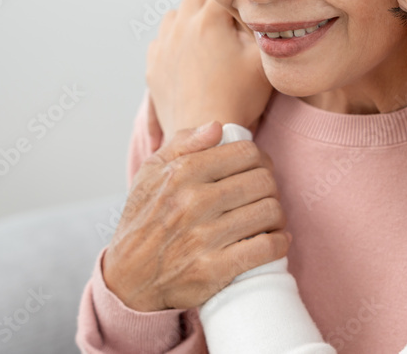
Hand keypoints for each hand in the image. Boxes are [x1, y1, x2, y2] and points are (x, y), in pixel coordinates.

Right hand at [102, 121, 288, 311]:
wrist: (127, 279)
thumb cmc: (144, 220)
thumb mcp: (151, 172)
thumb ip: (184, 142)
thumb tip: (218, 127)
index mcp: (181, 173)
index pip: (246, 152)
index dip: (260, 159)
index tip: (258, 171)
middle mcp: (193, 202)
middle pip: (263, 180)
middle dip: (271, 187)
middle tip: (265, 196)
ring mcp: (203, 238)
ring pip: (269, 211)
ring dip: (276, 215)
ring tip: (269, 219)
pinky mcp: (213, 270)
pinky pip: (266, 247)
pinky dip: (279, 243)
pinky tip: (275, 241)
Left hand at [147, 0, 271, 132]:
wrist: (206, 133)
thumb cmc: (239, 97)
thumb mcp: (262, 61)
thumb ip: (261, 30)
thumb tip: (257, 13)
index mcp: (208, 20)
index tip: (245, 12)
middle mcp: (181, 26)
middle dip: (211, 2)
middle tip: (227, 21)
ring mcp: (163, 46)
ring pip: (174, 15)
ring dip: (190, 19)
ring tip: (207, 39)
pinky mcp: (153, 66)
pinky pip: (161, 41)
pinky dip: (174, 42)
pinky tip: (189, 58)